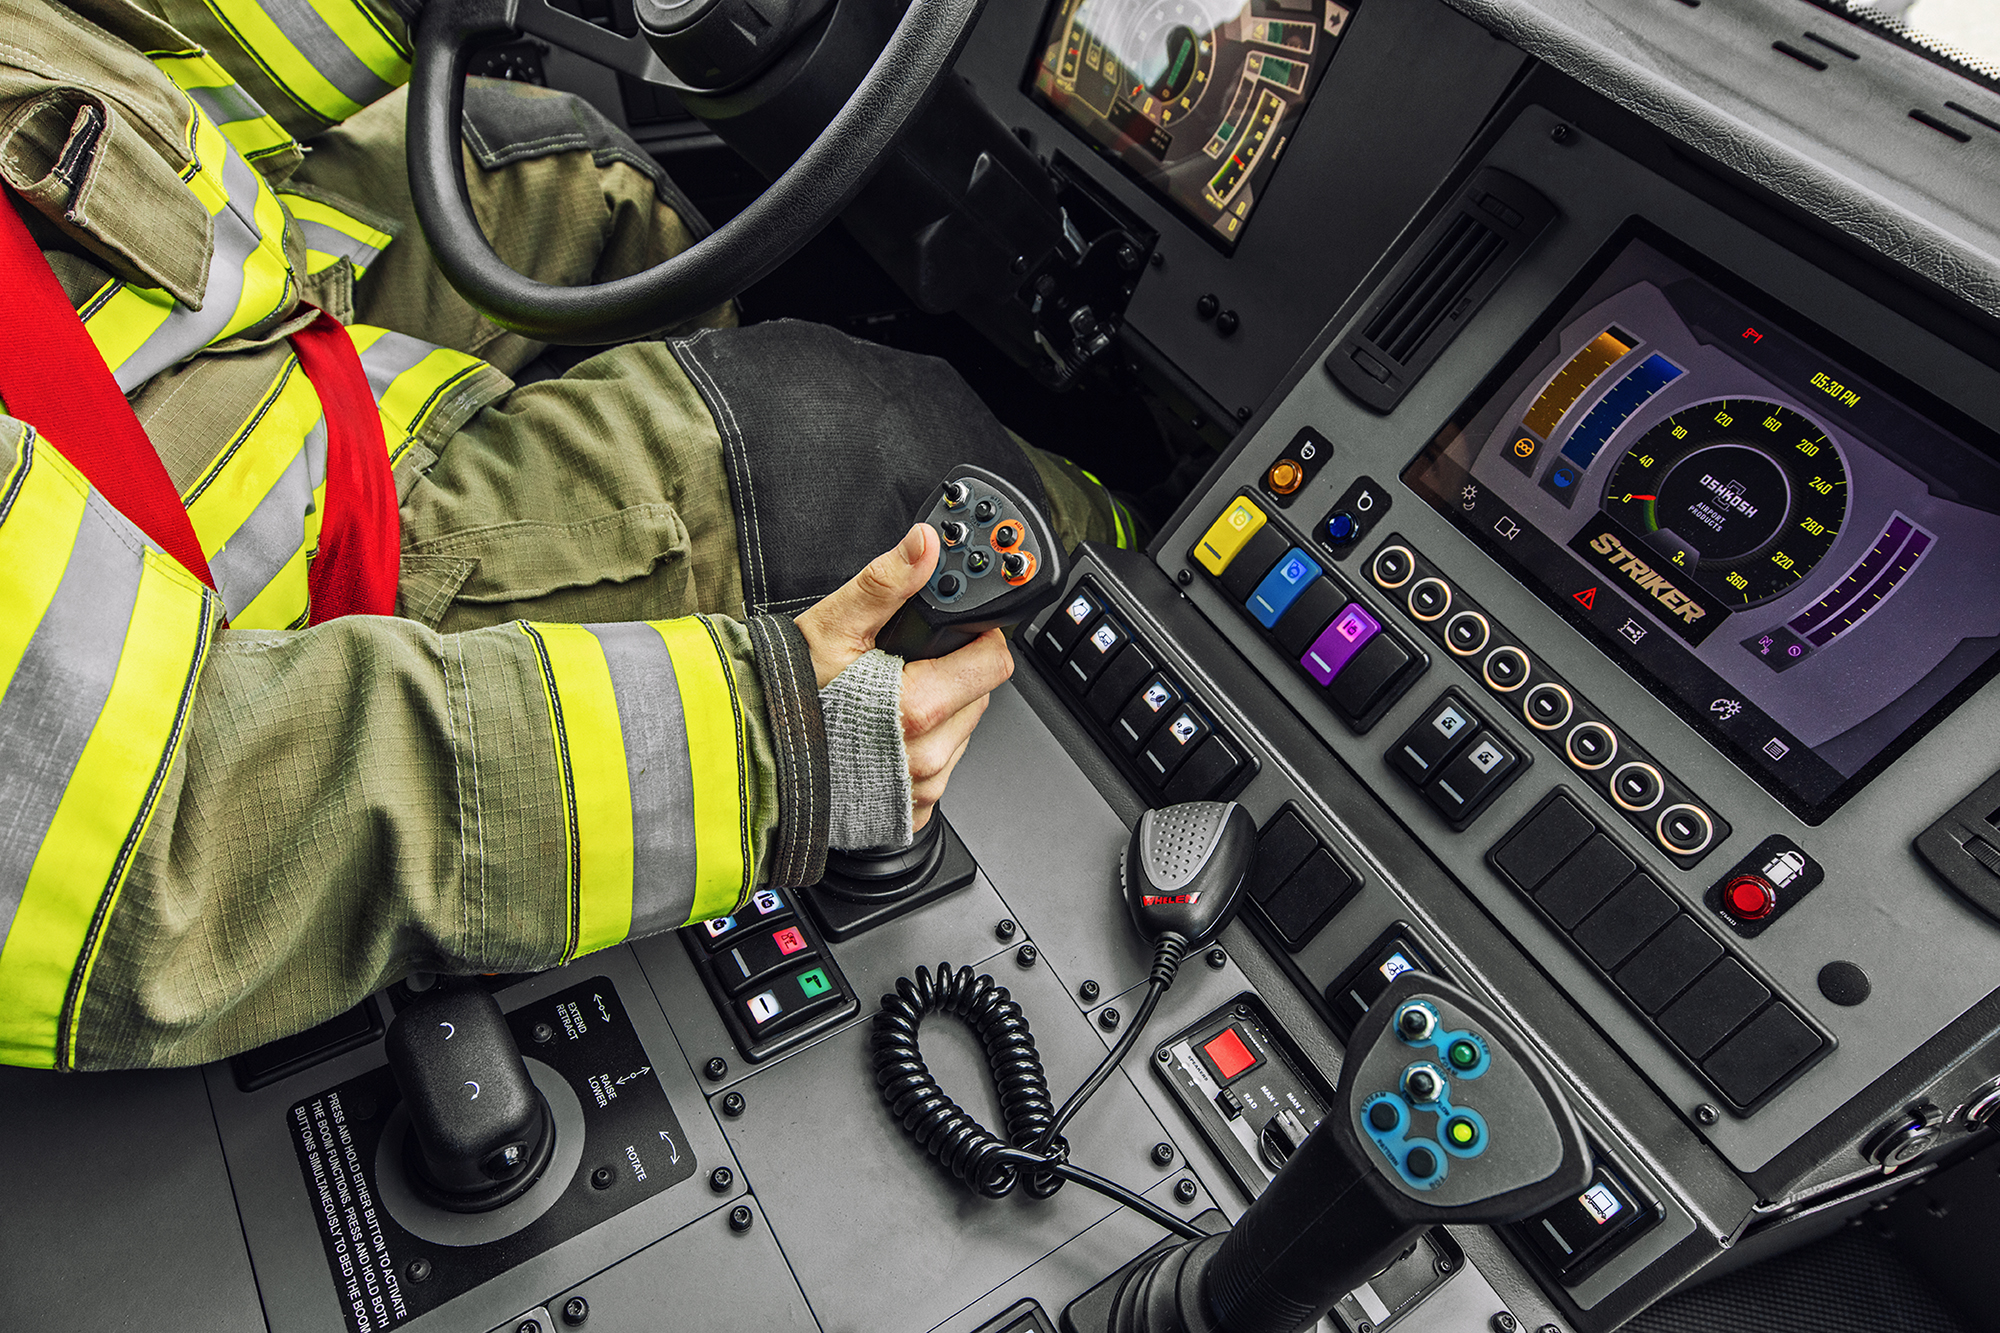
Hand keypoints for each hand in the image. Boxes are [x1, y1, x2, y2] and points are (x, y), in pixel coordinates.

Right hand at [795, 524, 1014, 829]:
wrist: (750, 756)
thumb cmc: (784, 696)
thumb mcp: (832, 625)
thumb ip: (885, 583)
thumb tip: (924, 545)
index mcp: (915, 708)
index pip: (992, 663)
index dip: (975, 637)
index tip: (951, 632)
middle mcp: (924, 757)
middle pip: (977, 697)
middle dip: (951, 674)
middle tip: (902, 666)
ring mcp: (918, 789)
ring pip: (961, 733)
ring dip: (938, 713)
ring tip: (884, 703)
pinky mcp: (911, 812)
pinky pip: (939, 770)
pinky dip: (920, 750)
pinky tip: (882, 737)